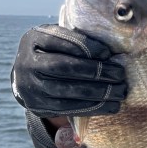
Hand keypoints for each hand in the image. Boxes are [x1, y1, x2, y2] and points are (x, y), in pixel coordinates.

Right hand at [10, 24, 126, 117]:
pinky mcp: (39, 106)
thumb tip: (110, 51)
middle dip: (95, 71)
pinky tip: (111, 105)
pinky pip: (68, 108)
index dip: (85, 46)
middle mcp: (26, 63)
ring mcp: (30, 87)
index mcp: (33, 39)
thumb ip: (77, 39)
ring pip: (67, 90)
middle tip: (119, 73)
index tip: (107, 52)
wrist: (27, 77)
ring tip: (120, 91)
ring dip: (98, 92)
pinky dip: (92, 107)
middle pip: (63, 66)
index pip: (59, 39)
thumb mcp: (58, 38)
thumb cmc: (54, 52)